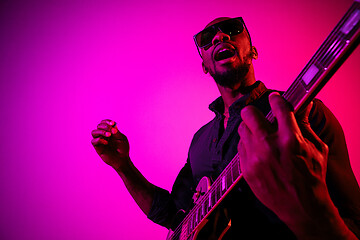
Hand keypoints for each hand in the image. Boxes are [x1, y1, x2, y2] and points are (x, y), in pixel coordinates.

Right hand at [91, 119, 129, 170]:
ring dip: (101, 131)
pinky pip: (93, 141)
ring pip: (94, 132)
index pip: (104, 122)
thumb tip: (113, 126)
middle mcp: (103, 134)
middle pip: (99, 126)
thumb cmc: (123, 148)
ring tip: (109, 135)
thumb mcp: (121, 139)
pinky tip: (106, 143)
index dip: (107, 121)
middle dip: (105, 126)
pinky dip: (99, 140)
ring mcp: (100, 140)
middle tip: (112, 131)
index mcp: (110, 131)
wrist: (122, 159)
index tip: (113, 123)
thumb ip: (116, 132)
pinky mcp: (97, 147)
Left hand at [237, 93, 353, 238]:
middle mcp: (269, 145)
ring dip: (250, 129)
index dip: (276, 99)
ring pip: (242, 129)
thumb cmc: (311, 178)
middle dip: (254, 112)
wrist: (300, 207)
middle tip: (259, 117)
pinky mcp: (246, 169)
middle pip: (249, 114)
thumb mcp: (317, 149)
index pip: (279, 107)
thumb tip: (304, 106)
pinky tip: (257, 151)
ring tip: (259, 136)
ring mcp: (254, 158)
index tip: (275, 98)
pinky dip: (247, 145)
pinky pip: (240, 147)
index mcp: (290, 138)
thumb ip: (306, 126)